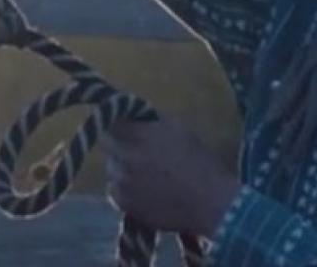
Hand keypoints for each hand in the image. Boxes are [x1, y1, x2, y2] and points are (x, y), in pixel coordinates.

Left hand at [102, 117, 240, 237]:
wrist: (209, 203)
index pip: (111, 119)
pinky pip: (114, 189)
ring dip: (121, 166)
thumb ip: (152, 120)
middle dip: (118, 141)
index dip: (115, 119)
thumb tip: (133, 113)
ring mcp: (121, 181)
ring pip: (111, 166)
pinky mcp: (123, 202)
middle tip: (134, 148)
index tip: (121, 121)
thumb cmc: (198, 162)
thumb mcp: (179, 130)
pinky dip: (124, 188)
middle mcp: (125, 155)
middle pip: (107, 142)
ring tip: (143, 173)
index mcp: (140, 134)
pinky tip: (144, 190)